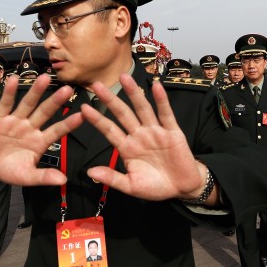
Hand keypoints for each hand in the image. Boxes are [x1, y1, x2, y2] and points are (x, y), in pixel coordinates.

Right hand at [0, 75, 84, 185]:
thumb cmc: (10, 170)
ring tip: (45, 77)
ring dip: (36, 91)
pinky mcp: (0, 118)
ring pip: (28, 104)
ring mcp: (16, 121)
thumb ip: (43, 177)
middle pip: (44, 112)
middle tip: (68, 89)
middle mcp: (31, 127)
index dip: (69, 124)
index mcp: (40, 141)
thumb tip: (63, 180)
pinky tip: (14, 79)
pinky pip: (6, 104)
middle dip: (55, 101)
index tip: (83, 115)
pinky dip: (9, 92)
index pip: (57, 131)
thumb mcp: (27, 177)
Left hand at [80, 74, 205, 201]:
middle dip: (110, 100)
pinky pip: (166, 114)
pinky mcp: (172, 131)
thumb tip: (90, 172)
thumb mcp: (131, 186)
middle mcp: (139, 135)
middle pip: (122, 114)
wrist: (182, 188)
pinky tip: (156, 86)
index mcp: (127, 148)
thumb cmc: (155, 187)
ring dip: (133, 93)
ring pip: (142, 109)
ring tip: (124, 77)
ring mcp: (155, 131)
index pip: (109, 130)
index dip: (97, 119)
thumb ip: (113, 178)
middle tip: (97, 84)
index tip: (83, 108)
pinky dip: (161, 100)